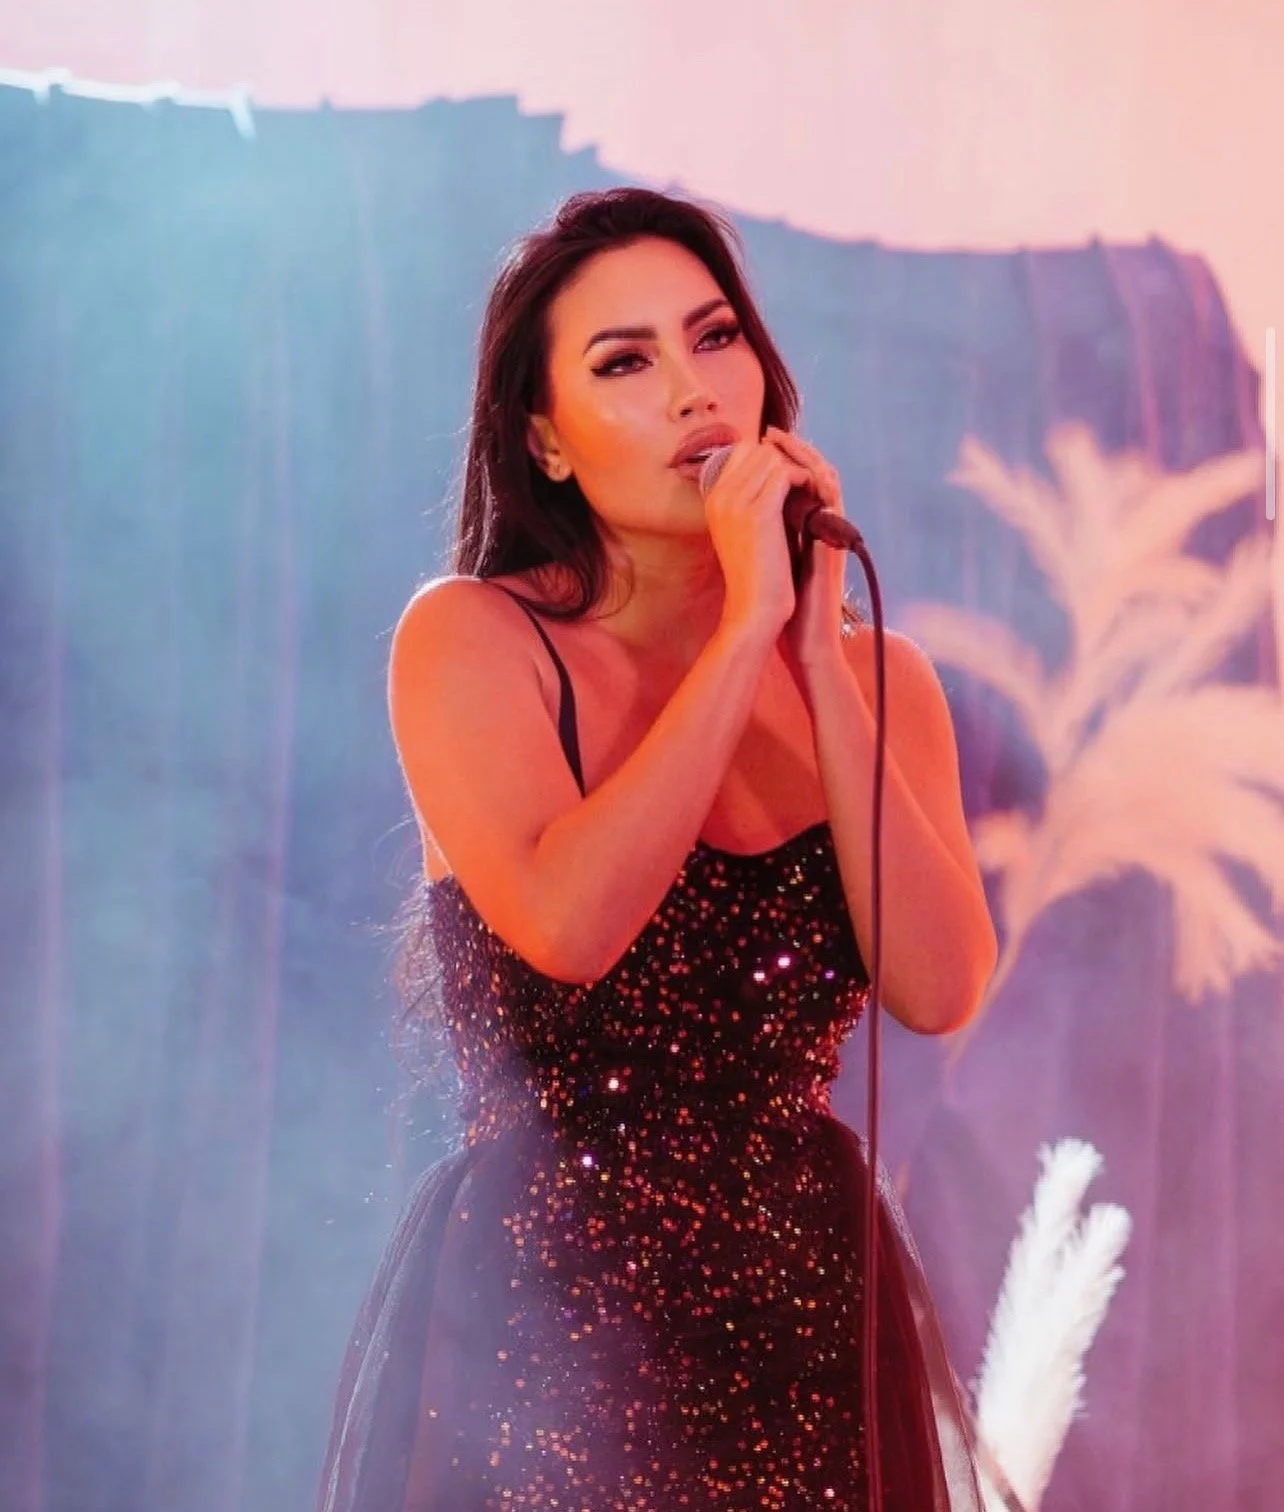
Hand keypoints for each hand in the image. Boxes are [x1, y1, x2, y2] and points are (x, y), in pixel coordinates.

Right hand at [702, 437, 814, 640]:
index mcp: (713, 499)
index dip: (771, 458)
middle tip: (806, 484)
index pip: (743, 451)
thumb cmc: (757, 574)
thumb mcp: (745, 530)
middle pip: (758, 449)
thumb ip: (752, 500)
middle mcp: (720, 496)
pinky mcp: (759, 513)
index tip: (791, 477)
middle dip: (787, 461)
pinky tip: (812, 499)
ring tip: (810, 492)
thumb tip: (778, 471)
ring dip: (797, 470)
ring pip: (772, 457)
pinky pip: (785, 474)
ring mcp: (736, 502)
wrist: (754, 609)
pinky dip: (804, 480)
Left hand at [762, 426, 851, 673]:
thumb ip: (762, 535)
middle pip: (814, 472)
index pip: (796, 481)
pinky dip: (819, 477)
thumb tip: (739, 517)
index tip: (755, 443)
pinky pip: (833, 498)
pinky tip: (800, 465)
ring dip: (806, 454)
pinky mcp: (836, 541)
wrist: (802, 639)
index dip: (779, 459)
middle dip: (792, 448)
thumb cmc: (782, 607)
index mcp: (804, 528)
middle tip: (771, 430)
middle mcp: (820, 526)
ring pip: (828, 478)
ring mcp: (831, 533)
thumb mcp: (765, 561)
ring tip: (784, 439)